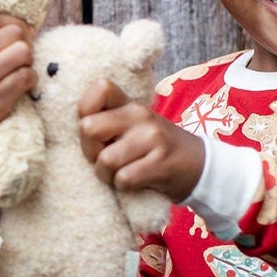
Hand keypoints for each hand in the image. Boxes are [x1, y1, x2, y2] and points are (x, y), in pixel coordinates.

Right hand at [0, 15, 37, 144]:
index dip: (13, 23)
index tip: (19, 30)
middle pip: (14, 33)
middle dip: (23, 39)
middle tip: (22, 49)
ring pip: (24, 53)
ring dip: (26, 59)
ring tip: (21, 66)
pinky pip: (26, 77)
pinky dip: (29, 78)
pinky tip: (23, 82)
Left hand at [78, 78, 205, 200]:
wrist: (198, 166)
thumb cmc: (153, 149)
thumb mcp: (134, 127)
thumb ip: (107, 122)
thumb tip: (77, 129)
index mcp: (130, 105)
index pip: (99, 88)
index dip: (85, 112)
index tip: (95, 133)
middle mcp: (141, 116)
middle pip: (89, 128)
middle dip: (90, 151)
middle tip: (104, 161)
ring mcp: (152, 138)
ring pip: (105, 160)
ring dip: (107, 175)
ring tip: (120, 175)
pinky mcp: (161, 163)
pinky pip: (124, 179)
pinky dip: (124, 187)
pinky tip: (135, 183)